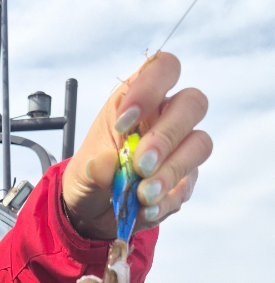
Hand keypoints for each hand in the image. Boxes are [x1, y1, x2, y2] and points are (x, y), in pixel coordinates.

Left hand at [61, 52, 212, 239]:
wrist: (92, 213)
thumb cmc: (90, 177)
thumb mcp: (81, 173)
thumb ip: (94, 169)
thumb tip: (108, 165)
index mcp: (137, 101)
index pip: (163, 69)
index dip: (151, 88)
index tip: (124, 120)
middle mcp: (164, 119)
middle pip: (192, 104)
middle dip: (166, 136)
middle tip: (140, 165)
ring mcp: (179, 149)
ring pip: (199, 143)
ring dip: (171, 171)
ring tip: (143, 194)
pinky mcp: (185, 180)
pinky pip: (189, 184)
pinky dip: (168, 200)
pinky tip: (146, 209)